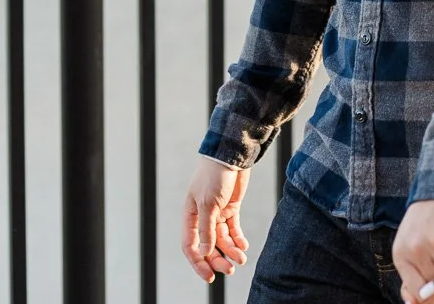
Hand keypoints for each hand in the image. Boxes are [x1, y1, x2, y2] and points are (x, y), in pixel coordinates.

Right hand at [181, 158, 250, 282]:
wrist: (231, 155)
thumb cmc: (214, 176)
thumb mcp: (208, 203)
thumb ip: (207, 228)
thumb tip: (206, 252)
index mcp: (190, 216)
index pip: (191, 246)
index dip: (199, 262)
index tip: (209, 276)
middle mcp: (202, 217)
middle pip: (208, 245)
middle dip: (218, 260)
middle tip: (230, 270)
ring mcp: (217, 213)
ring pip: (222, 239)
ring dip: (231, 250)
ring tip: (241, 260)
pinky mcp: (231, 208)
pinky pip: (233, 229)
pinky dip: (238, 239)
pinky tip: (243, 247)